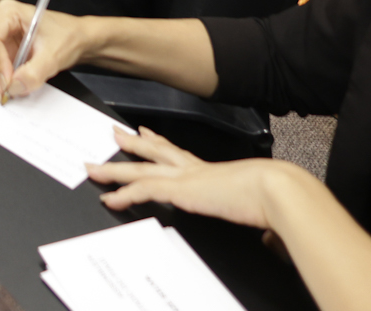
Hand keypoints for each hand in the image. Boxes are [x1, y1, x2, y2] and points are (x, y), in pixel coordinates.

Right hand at [0, 0, 90, 99]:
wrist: (78, 39)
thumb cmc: (68, 37)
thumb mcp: (53, 56)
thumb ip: (33, 73)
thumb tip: (14, 86)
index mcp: (9, 11)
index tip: (8, 81)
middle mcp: (0, 19)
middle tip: (4, 91)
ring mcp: (0, 32)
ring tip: (10, 88)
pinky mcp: (2, 46)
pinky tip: (11, 84)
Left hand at [89, 128, 279, 229]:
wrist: (275, 190)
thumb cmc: (274, 198)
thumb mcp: (260, 209)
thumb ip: (259, 221)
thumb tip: (269, 237)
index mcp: (212, 171)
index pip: (178, 153)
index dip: (160, 143)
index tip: (147, 134)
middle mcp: (195, 168)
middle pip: (155, 152)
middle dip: (132, 144)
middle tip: (114, 134)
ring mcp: (185, 176)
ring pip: (140, 168)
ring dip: (115, 169)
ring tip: (95, 167)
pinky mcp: (180, 189)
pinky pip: (142, 189)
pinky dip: (124, 194)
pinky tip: (110, 199)